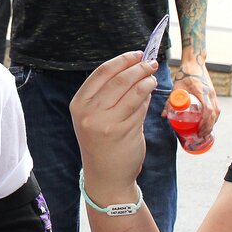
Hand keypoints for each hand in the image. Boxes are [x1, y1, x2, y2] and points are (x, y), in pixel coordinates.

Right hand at [71, 51, 158, 198]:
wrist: (106, 176)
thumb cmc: (102, 143)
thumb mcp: (94, 116)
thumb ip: (109, 93)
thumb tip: (134, 67)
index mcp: (79, 104)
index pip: (102, 72)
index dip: (122, 60)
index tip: (137, 55)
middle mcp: (89, 112)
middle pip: (119, 79)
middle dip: (139, 68)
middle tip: (152, 63)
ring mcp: (106, 122)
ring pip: (133, 91)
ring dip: (147, 81)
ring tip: (152, 78)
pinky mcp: (124, 131)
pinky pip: (141, 107)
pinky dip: (147, 98)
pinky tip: (150, 95)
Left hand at [170, 59, 219, 136]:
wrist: (195, 61)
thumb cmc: (185, 72)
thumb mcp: (176, 87)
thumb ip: (170, 101)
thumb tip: (164, 116)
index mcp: (203, 92)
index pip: (208, 111)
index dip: (205, 123)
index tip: (199, 131)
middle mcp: (211, 94)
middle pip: (214, 114)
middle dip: (208, 127)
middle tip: (201, 136)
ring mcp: (214, 94)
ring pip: (217, 112)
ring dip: (212, 123)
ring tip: (204, 132)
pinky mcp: (213, 93)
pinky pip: (216, 108)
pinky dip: (213, 117)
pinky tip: (208, 122)